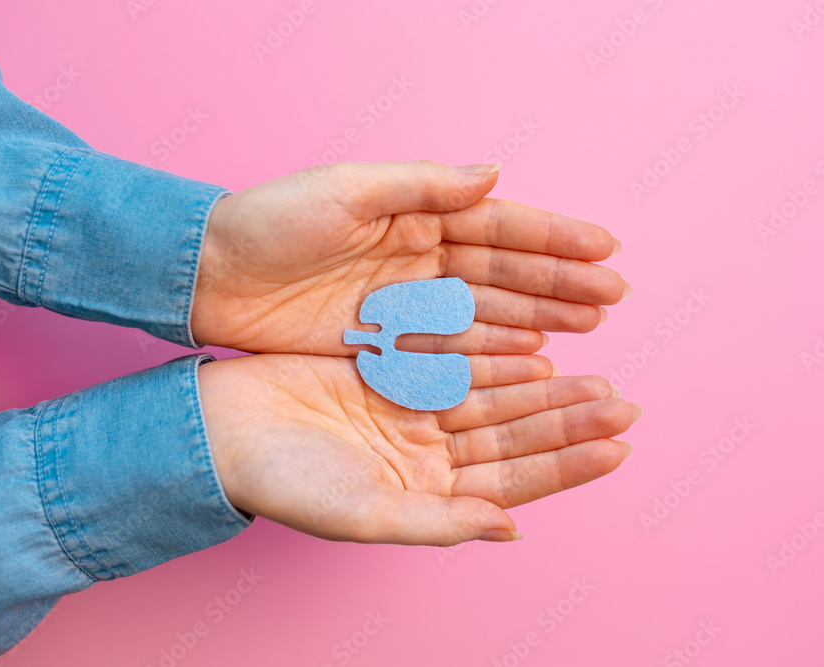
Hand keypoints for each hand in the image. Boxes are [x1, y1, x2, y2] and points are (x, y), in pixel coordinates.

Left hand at [190, 161, 628, 354]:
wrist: (210, 276)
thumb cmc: (271, 223)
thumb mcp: (344, 192)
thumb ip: (420, 185)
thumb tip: (493, 175)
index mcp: (415, 213)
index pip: (499, 224)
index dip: (553, 236)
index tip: (605, 247)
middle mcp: (419, 256)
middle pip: (505, 270)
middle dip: (560, 281)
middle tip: (613, 297)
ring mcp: (406, 301)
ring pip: (488, 308)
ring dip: (539, 316)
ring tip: (589, 327)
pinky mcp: (385, 340)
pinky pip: (452, 345)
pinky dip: (493, 350)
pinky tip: (531, 356)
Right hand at [199, 354, 638, 545]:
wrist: (222, 430)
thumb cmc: (284, 483)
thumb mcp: (362, 514)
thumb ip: (439, 523)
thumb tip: (510, 528)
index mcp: (427, 498)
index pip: (513, 483)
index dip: (566, 466)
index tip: (619, 448)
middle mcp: (429, 458)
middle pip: (516, 438)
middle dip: (570, 422)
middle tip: (625, 404)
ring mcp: (414, 416)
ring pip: (496, 400)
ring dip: (545, 391)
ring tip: (596, 377)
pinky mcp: (395, 377)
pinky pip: (460, 366)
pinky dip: (497, 359)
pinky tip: (536, 351)